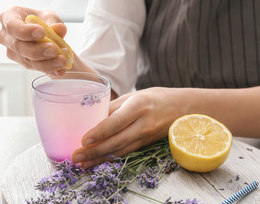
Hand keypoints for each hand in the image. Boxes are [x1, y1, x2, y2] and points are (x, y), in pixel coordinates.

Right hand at [0, 6, 67, 75]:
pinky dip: (49, 69)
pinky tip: (59, 69)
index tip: (41, 32)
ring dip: (46, 62)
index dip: (25, 31)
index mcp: (8, 17)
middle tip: (54, 49)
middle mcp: (6, 36)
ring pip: (26, 60)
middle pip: (17, 46)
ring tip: (61, 60)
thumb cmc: (43, 21)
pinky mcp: (22, 63)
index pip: (11, 25)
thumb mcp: (50, 16)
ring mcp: (13, 52)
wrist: (48, 34)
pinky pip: (35, 68)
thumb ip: (53, 22)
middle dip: (37, 50)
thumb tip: (59, 28)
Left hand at [71, 87, 186, 167]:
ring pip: (120, 151)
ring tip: (82, 164)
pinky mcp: (146, 144)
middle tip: (76, 157)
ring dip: (100, 159)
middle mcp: (143, 123)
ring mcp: (146, 136)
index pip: (116, 121)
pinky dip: (112, 158)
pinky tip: (99, 162)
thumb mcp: (134, 95)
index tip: (83, 140)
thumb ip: (114, 106)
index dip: (99, 132)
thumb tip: (93, 118)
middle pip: (116, 141)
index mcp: (138, 105)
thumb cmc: (156, 97)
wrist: (183, 107)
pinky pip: (127, 153)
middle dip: (94, 151)